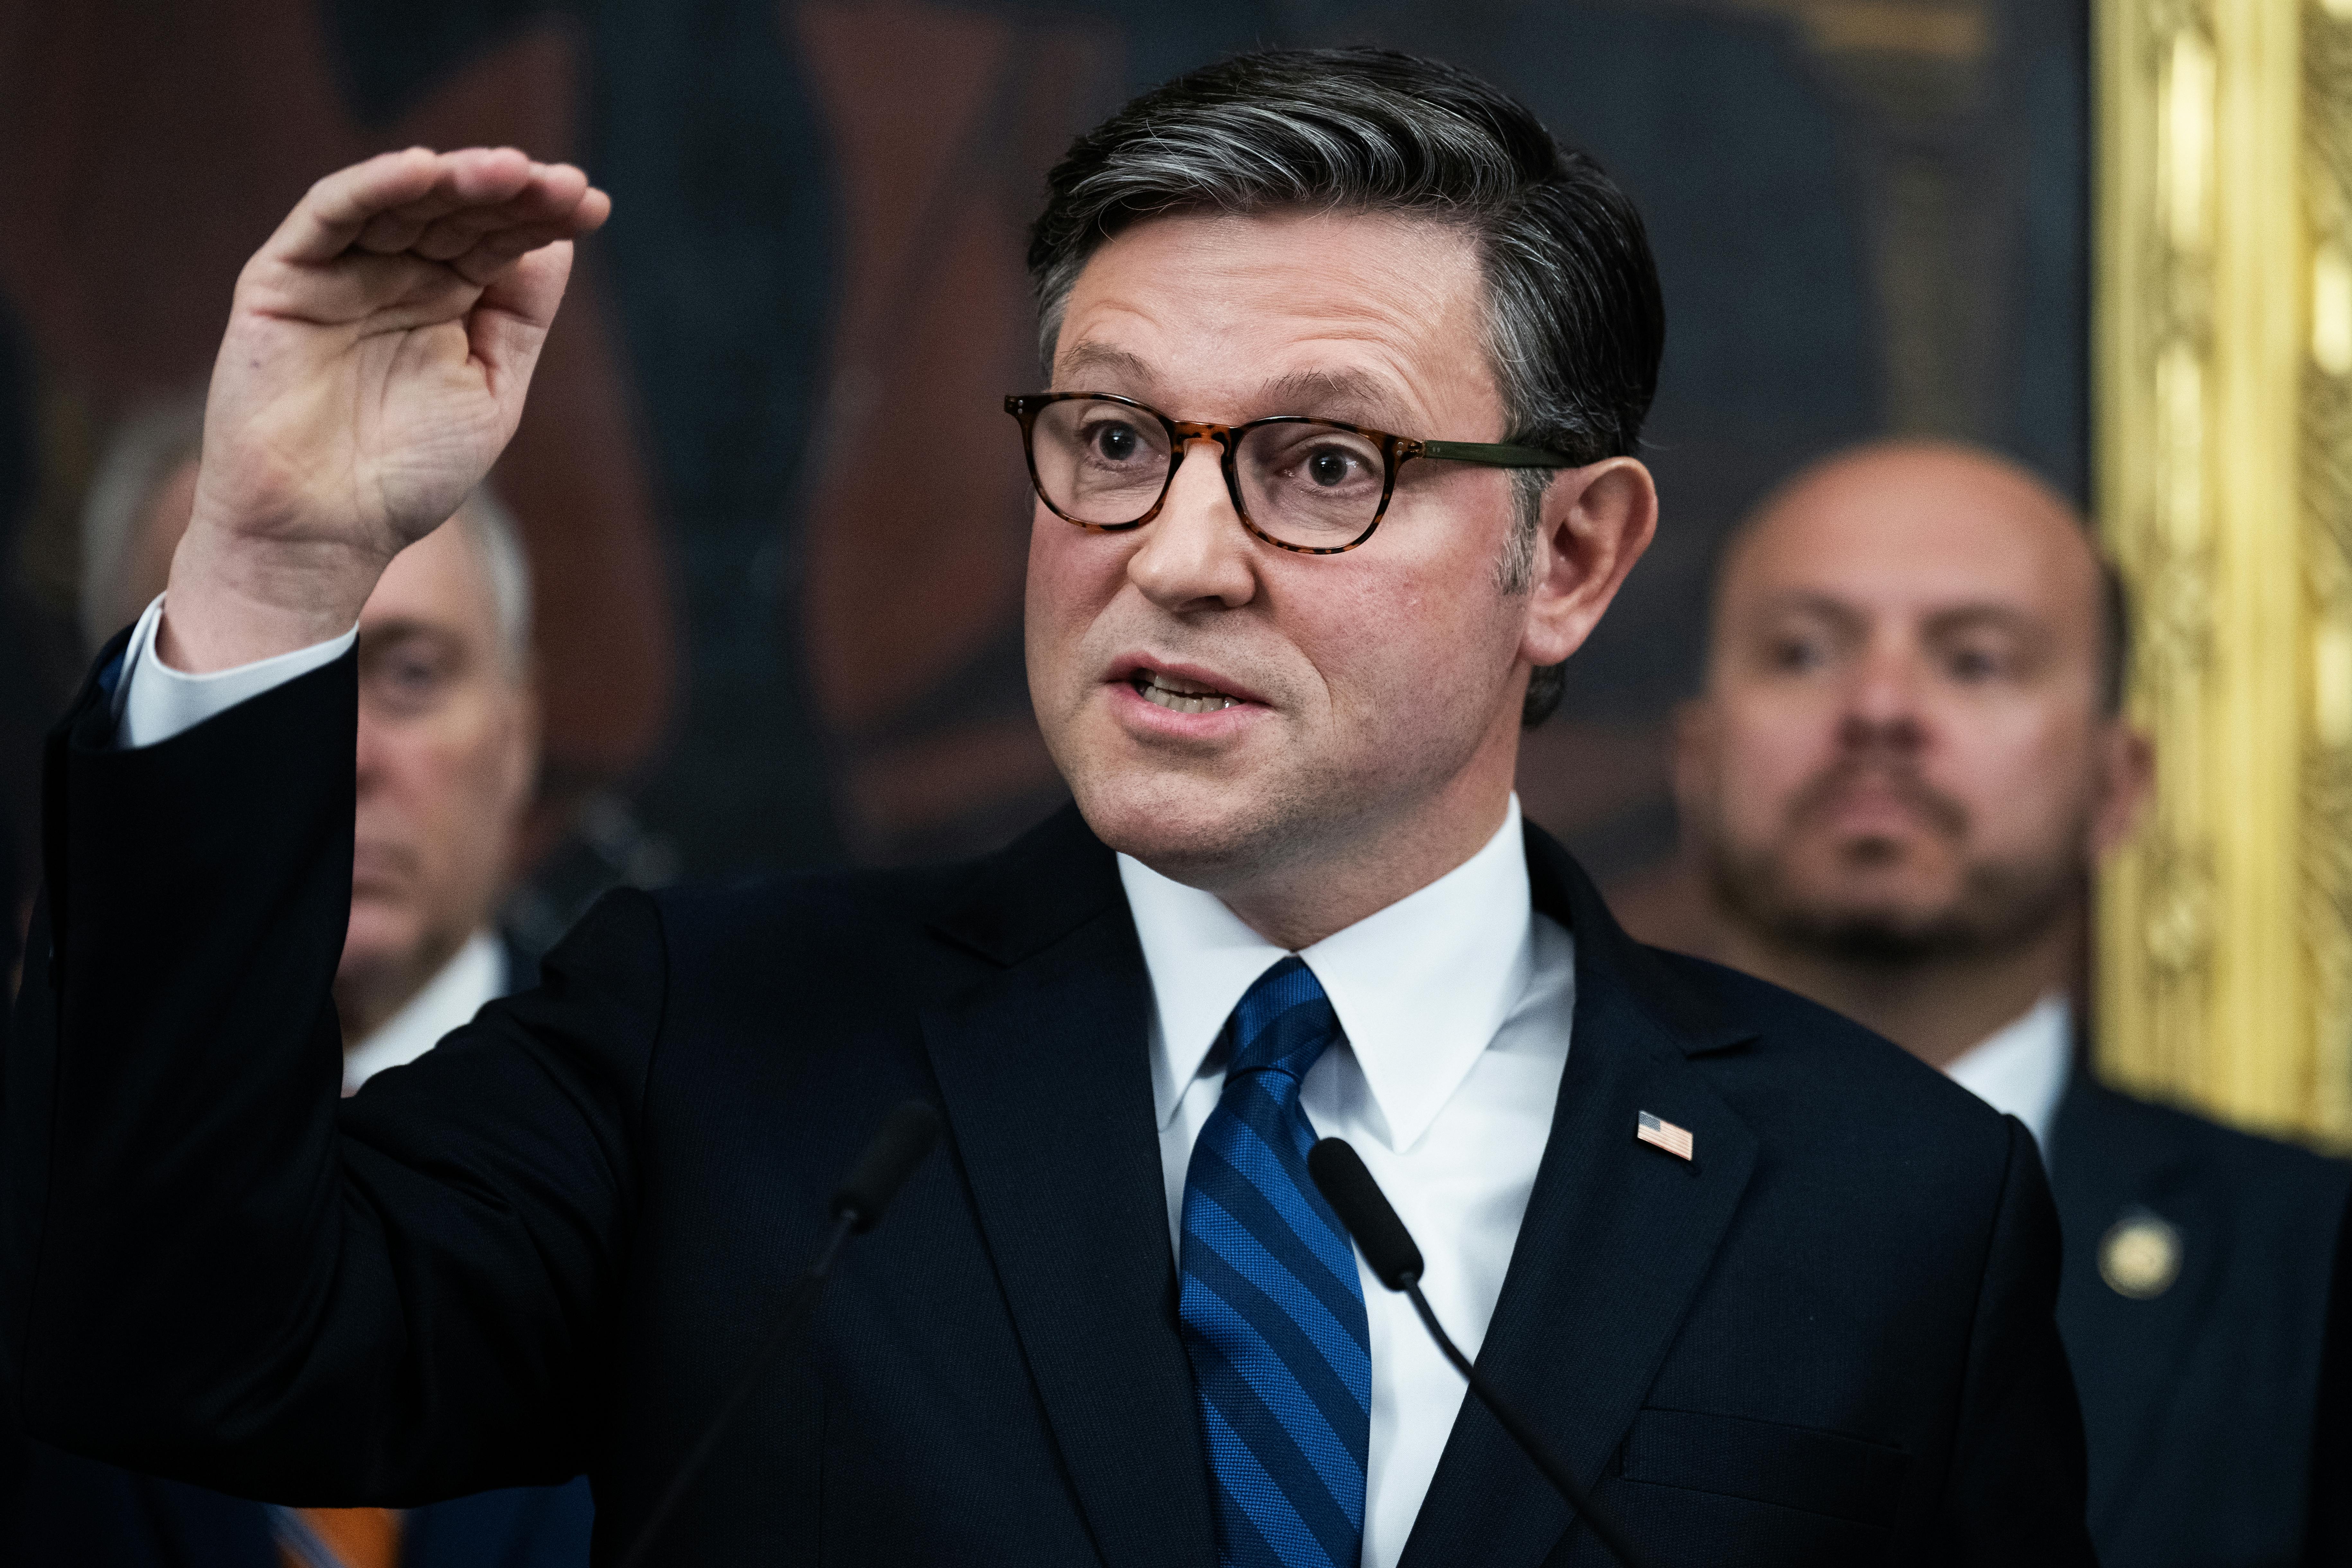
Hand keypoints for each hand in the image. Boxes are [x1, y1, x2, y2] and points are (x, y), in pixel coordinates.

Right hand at [161, 147, 610, 670]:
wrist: (325, 533)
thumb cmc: (408, 474)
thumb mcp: (490, 391)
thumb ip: (519, 317)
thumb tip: (559, 245)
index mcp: (448, 300)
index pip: (499, 239)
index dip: (543, 216)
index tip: (591, 205)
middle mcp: (394, 275)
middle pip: (457, 211)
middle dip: (510, 192)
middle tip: (561, 184)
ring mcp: (338, 272)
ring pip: (398, 200)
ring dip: (455, 178)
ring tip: (510, 170)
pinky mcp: (282, 278)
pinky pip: (328, 216)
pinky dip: (374, 187)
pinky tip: (423, 171)